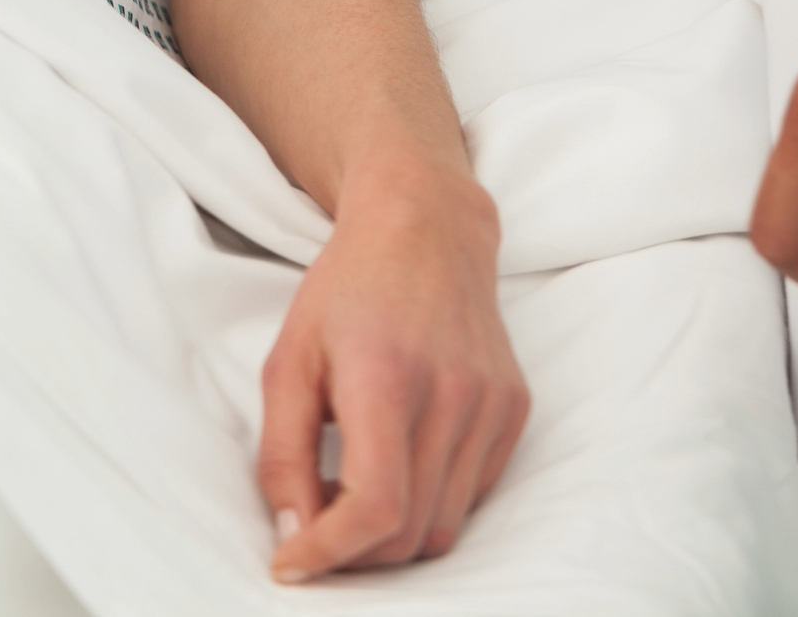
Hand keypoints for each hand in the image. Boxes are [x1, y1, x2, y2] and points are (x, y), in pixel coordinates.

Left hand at [260, 165, 529, 582]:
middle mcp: (452, 397)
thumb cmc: (344, 292)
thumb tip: (290, 533)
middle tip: (312, 533)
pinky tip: (396, 468)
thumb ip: (282, 454)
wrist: (425, 231)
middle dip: (355, 554)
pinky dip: (430, 504)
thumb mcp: (287, 363)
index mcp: (386, 381)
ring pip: (445, 526)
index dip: (331, 553)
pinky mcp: (515, 411)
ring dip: (393, 536)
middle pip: (409, 532)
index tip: (292, 564)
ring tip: (349, 500)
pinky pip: (472, 495)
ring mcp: (493, 405)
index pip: (375, 508)